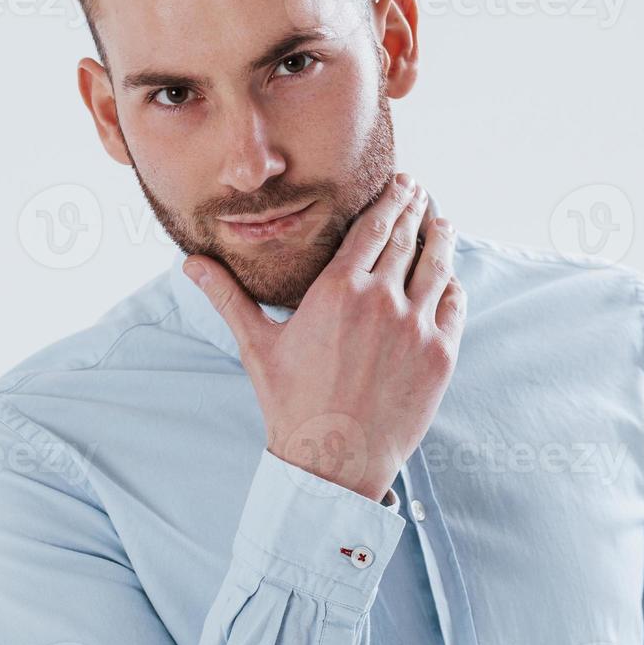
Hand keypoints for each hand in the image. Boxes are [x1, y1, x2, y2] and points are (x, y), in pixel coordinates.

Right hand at [183, 174, 465, 500]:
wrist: (333, 461)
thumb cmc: (291, 403)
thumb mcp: (257, 346)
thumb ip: (229, 297)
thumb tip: (190, 263)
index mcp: (338, 290)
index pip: (372, 227)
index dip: (390, 200)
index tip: (401, 183)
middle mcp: (381, 300)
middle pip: (406, 239)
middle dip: (415, 210)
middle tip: (420, 192)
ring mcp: (415, 327)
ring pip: (437, 267)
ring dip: (441, 239)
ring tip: (441, 224)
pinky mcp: (440, 354)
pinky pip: (453, 306)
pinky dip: (452, 286)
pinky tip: (450, 278)